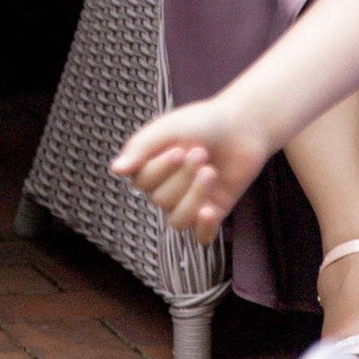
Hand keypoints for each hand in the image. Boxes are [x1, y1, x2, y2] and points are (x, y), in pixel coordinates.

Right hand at [111, 92, 275, 238]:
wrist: (243, 126)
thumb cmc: (203, 122)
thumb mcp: (168, 128)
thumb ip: (140, 147)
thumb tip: (115, 170)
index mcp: (151, 166)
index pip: (142, 183)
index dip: (160, 170)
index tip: (179, 149)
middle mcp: (167, 187)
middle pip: (161, 200)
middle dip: (183, 178)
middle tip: (201, 153)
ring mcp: (190, 202)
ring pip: (178, 221)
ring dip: (194, 198)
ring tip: (211, 172)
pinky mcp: (213, 213)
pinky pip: (201, 237)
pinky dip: (204, 228)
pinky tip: (210, 211)